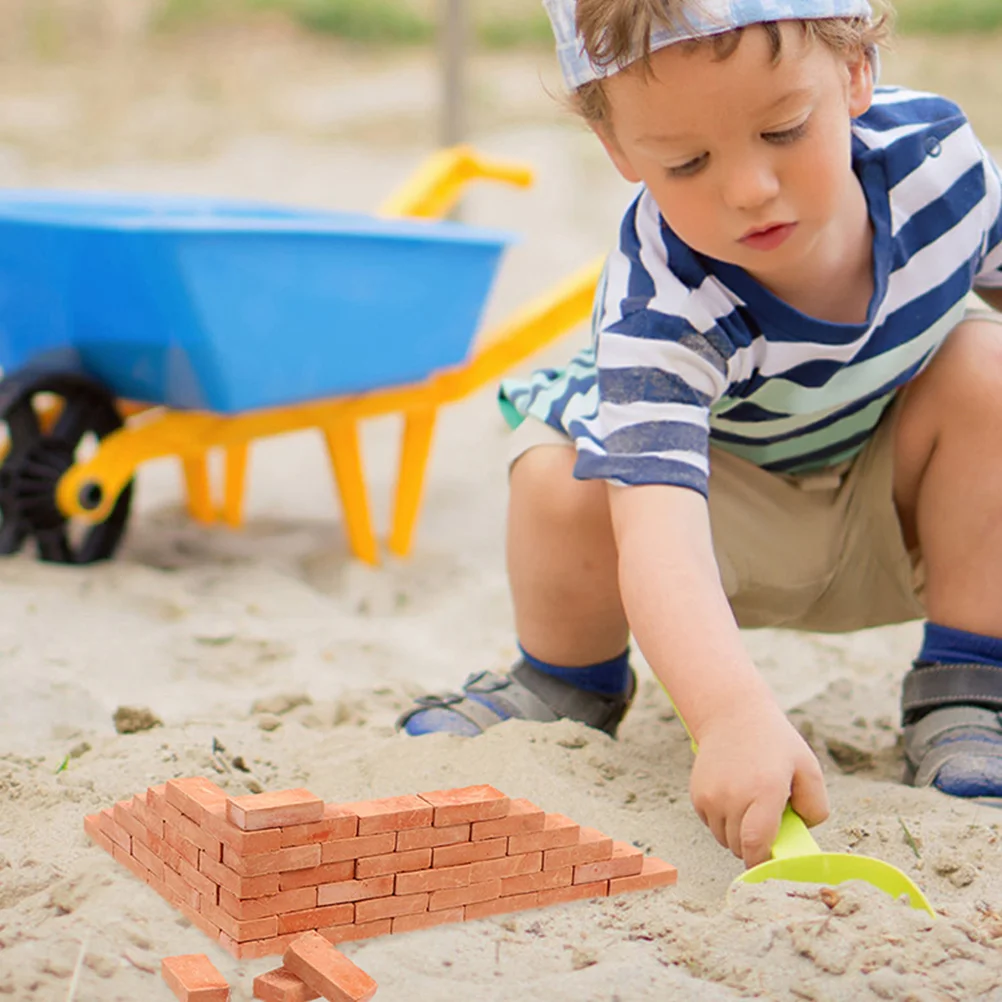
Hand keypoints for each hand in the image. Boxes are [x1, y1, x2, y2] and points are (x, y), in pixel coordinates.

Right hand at [688, 696, 828, 867]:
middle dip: (754, 845)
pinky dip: (723, 821)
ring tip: (750, 808)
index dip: (762, 863)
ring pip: (724, 838)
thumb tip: (802, 831)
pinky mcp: (697, 795)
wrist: (732, 715)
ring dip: (737, 834)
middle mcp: (733, 796)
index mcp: (764, 791)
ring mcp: (711, 795)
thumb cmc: (774, 742)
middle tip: (767, 823)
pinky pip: (711, 824)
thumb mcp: (808, 767)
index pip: (755, 845)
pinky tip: (734, 798)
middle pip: (740, 846)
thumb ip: (816, 805)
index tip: (771, 868)